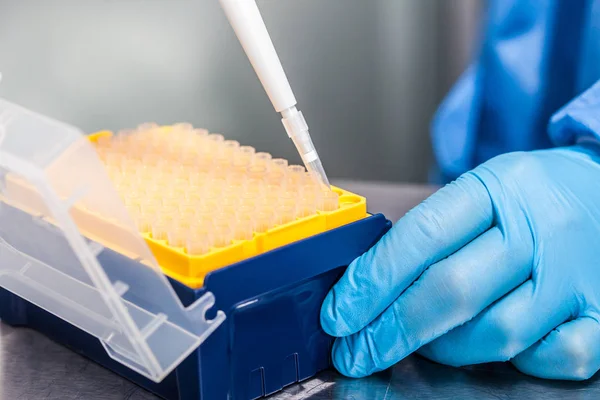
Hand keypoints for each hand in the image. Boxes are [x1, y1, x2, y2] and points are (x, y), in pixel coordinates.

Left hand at [320, 144, 599, 379]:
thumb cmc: (531, 197)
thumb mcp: (482, 190)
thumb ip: (433, 233)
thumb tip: (369, 286)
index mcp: (498, 187)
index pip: (421, 236)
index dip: (371, 282)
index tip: (339, 314)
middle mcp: (540, 228)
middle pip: (453, 290)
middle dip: (391, 329)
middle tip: (356, 351)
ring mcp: (576, 275)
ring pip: (497, 333)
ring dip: (445, 349)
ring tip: (421, 344)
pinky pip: (554, 357)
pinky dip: (517, 361)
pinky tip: (496, 346)